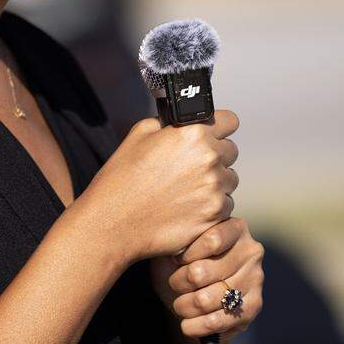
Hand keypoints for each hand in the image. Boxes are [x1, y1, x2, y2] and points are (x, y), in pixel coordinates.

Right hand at [81, 110, 240, 263]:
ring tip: (186, 190)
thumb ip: (169, 123)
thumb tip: (181, 121)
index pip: (230, 121)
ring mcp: (215, 190)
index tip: (213, 134)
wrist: (113, 222)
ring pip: (229, 180)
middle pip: (231, 151)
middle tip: (191, 166)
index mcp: (194, 134)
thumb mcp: (139, 133)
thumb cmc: (122, 178)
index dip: (219, 127)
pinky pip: (225, 206)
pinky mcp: (214, 216)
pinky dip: (211, 207)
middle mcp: (210, 159)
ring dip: (215, 182)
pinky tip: (187, 208)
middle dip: (215, 156)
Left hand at [149, 216, 264, 339]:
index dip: (186, 254)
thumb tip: (173, 249)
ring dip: (184, 306)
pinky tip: (186, 324)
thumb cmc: (180, 262)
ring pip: (206, 299)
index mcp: (234, 227)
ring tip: (179, 304)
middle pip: (202, 272)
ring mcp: (255, 278)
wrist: (192, 293)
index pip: (211, 239)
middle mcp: (251, 250)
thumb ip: (177, 241)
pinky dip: (196, 326)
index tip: (174, 258)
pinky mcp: (254, 306)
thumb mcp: (175, 245)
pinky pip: (217, 321)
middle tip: (174, 284)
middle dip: (179, 283)